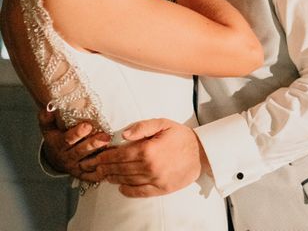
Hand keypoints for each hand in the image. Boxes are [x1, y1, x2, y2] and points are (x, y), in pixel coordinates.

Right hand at [38, 109, 110, 177]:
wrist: (57, 159)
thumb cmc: (56, 138)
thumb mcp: (49, 128)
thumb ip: (47, 118)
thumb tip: (49, 108)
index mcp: (58, 145)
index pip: (67, 140)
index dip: (77, 134)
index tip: (87, 126)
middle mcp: (67, 158)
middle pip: (80, 151)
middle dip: (93, 144)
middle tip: (105, 137)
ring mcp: (76, 167)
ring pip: (89, 163)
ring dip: (101, 156)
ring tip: (112, 148)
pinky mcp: (85, 175)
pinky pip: (95, 174)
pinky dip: (104, 171)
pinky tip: (113, 164)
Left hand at [79, 118, 209, 196]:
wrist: (202, 152)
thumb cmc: (182, 137)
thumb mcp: (163, 123)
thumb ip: (142, 126)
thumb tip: (123, 134)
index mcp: (148, 150)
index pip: (120, 155)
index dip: (107, 156)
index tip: (99, 156)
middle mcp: (149, 167)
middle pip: (120, 168)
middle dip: (106, 167)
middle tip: (97, 166)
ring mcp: (155, 179)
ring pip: (127, 180)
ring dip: (113, 178)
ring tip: (105, 175)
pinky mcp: (160, 189)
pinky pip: (139, 192)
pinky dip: (127, 190)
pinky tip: (121, 187)